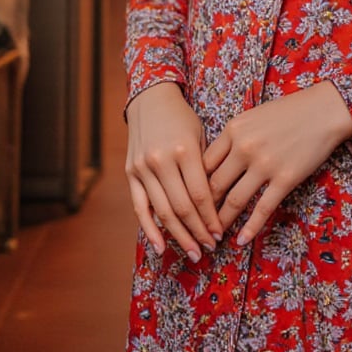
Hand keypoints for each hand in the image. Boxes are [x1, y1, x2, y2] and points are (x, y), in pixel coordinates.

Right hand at [125, 82, 221, 260]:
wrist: (151, 99)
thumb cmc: (183, 118)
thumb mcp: (200, 135)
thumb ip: (205, 167)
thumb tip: (216, 205)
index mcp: (184, 150)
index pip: (200, 195)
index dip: (210, 218)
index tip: (220, 234)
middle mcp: (162, 160)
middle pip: (182, 207)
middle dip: (198, 232)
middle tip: (210, 249)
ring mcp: (143, 168)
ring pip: (162, 211)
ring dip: (179, 236)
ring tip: (193, 252)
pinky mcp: (131, 173)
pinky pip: (140, 207)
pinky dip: (149, 229)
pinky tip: (160, 246)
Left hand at [203, 81, 351, 245]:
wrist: (323, 110)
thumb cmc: (287, 112)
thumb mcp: (251, 117)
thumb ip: (232, 139)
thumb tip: (213, 165)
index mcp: (232, 130)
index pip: (204, 164)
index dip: (194, 186)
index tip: (190, 201)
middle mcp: (244, 148)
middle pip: (214, 185)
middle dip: (203, 210)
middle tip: (196, 226)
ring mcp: (265, 164)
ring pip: (235, 201)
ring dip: (222, 222)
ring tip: (214, 237)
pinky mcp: (286, 178)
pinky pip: (263, 208)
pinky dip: (250, 228)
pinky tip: (242, 241)